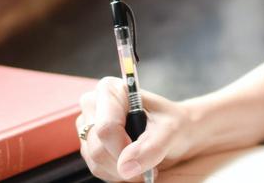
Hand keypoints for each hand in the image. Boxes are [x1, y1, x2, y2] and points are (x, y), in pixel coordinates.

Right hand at [77, 77, 195, 180]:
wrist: (175, 133)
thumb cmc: (173, 124)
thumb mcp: (171, 131)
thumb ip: (151, 147)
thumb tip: (125, 167)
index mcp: (111, 90)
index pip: (106, 128)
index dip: (123, 148)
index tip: (145, 155)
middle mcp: (93, 105)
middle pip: (98, 148)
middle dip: (125, 163)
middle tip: (150, 162)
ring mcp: (88, 126)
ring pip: (96, 162)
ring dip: (122, 171)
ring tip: (143, 161)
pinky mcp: (88, 145)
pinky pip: (97, 169)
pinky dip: (117, 173)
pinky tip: (132, 163)